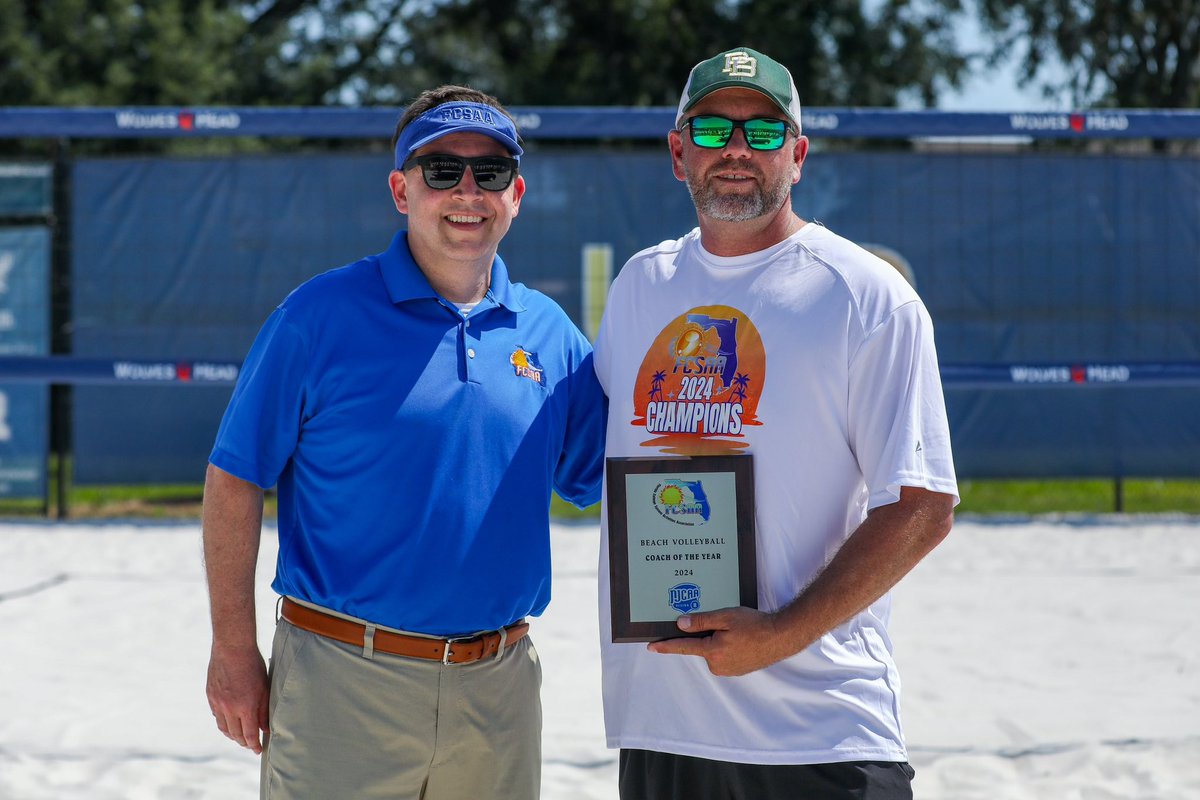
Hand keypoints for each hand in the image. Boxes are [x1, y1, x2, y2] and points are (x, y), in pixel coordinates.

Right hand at [206, 643, 268, 752]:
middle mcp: (229, 708)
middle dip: (244, 742)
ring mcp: (217, 703)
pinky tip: (230, 721)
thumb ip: (264, 710)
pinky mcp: (210, 696)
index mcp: (245, 707)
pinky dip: (224, 722)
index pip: (249, 735)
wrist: (232, 647)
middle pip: (235, 735)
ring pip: (224, 728)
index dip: (254, 745)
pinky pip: (217, 716)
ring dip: (232, 735)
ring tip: (240, 736)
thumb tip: (265, 728)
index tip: (258, 750)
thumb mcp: (265, 688)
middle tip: (250, 744)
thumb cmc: (253, 665)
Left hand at [647, 606, 792, 676]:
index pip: (683, 647)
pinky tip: (740, 638)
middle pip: (700, 647)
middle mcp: (718, 665)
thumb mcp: (726, 617)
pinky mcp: (737, 670)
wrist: (781, 637)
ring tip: (737, 630)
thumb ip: (701, 622)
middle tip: (723, 624)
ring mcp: (728, 670)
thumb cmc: (754, 625)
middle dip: (705, 635)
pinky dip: (726, 647)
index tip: (651, 646)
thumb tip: (680, 624)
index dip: (666, 645)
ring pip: (712, 651)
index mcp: (713, 651)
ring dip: (717, 640)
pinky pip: (723, 657)